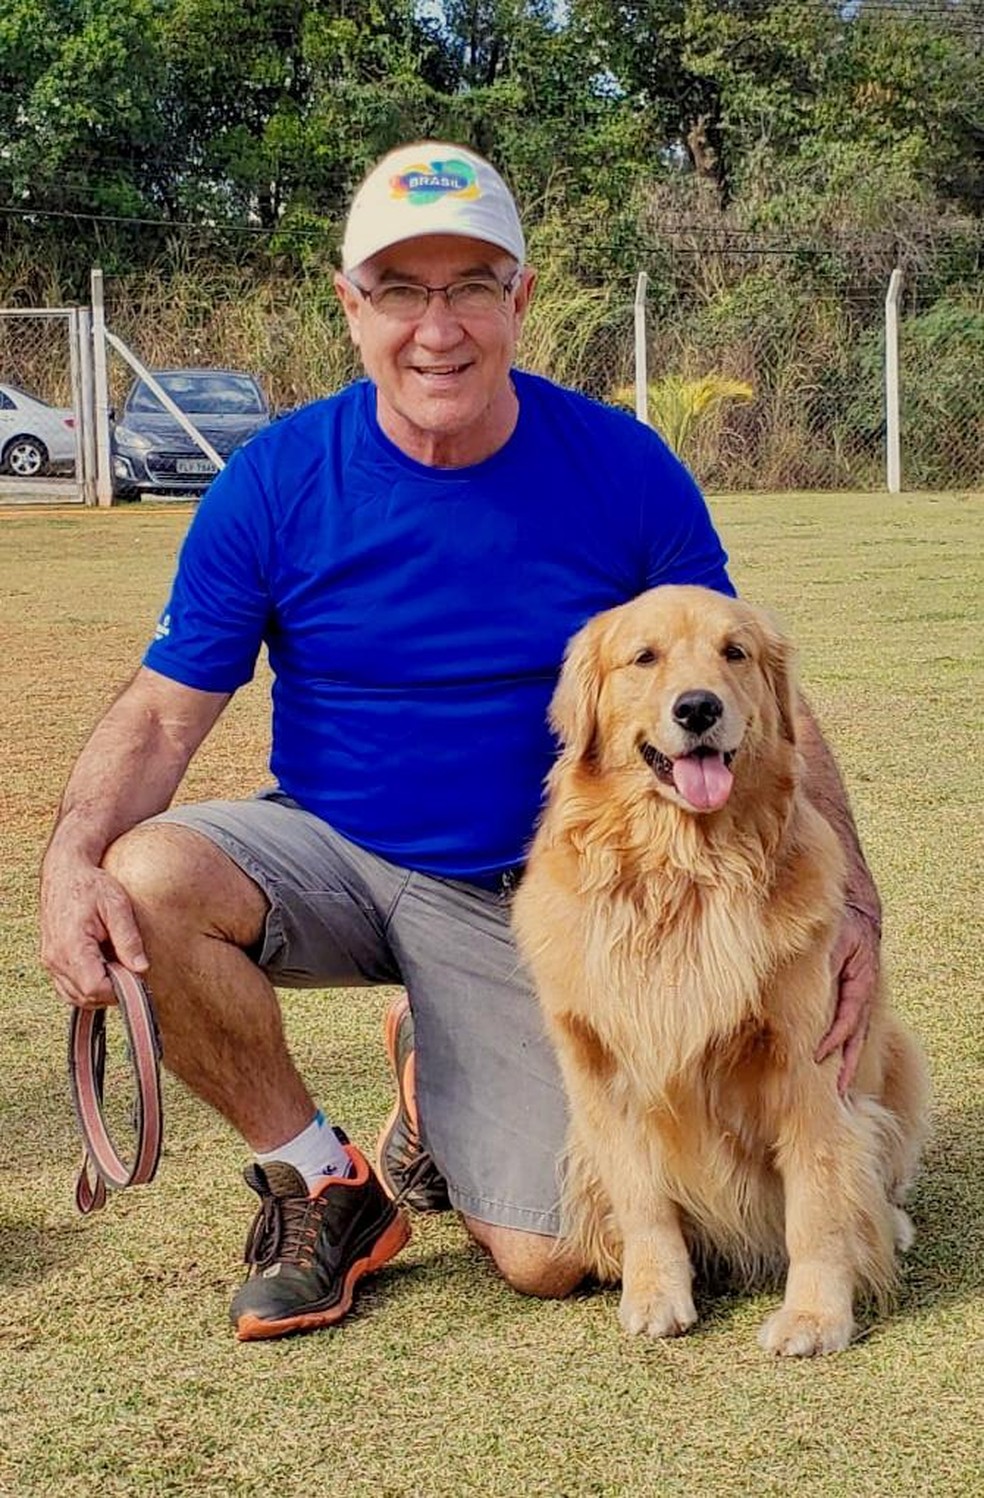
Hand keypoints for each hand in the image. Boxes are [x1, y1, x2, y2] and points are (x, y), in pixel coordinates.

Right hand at [40, 855, 147, 1007]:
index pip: (95, 988)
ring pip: (75, 996)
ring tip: (117, 966)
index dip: (119, 990)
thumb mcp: (116, 905)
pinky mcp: (51, 960)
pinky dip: (86, 987)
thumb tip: (141, 969)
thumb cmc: (91, 885)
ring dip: (99, 991)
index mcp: (71, 946)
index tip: (136, 976)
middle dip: (112, 991)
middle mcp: (55, 959)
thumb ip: (128, 938)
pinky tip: (103, 969)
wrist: (64, 871)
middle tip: (129, 969)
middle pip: (86, 997)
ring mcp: (50, 961)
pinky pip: (67, 988)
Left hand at [815, 904, 881, 1095]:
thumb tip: (800, 976)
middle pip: (857, 1037)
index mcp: (861, 982)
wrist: (859, 912)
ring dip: (848, 1063)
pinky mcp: (854, 999)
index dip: (834, 1039)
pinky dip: (845, 1048)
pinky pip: (851, 1028)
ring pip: (856, 1037)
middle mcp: (864, 995)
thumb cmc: (843, 924)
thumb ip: (822, 958)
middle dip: (846, 1065)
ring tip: (839, 1092)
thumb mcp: (834, 938)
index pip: (848, 1018)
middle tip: (836, 1094)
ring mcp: (861, 998)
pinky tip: (836, 1065)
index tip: (818, 1057)